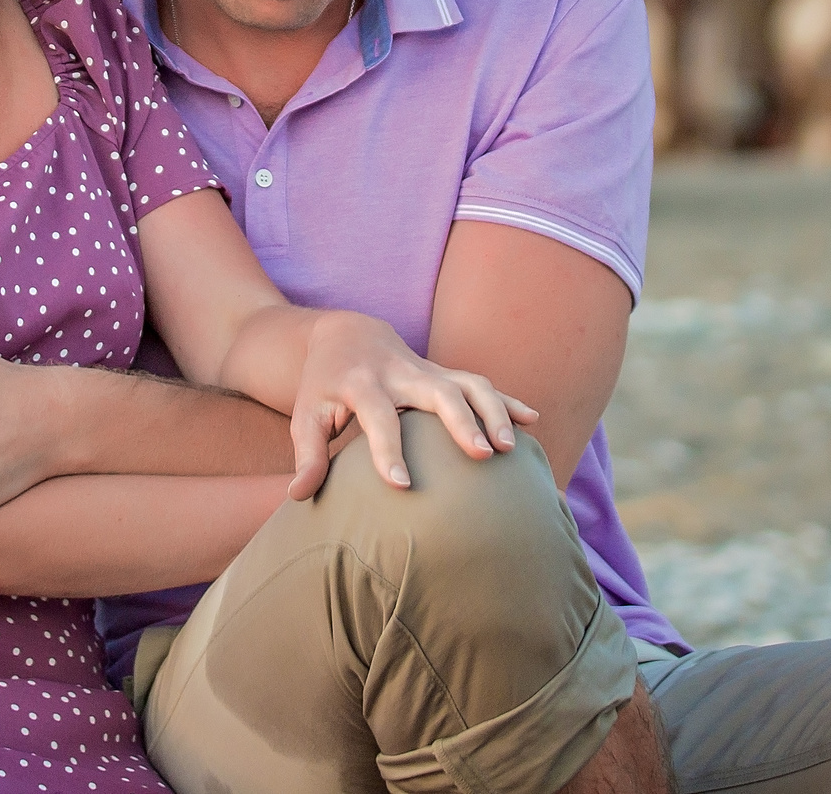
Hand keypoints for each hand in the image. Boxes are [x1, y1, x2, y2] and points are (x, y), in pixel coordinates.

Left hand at [287, 312, 536, 499]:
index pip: (378, 416)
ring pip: (469, 382)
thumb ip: (306, 455)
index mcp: (361, 383)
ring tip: (510, 448)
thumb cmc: (322, 385)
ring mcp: (428, 370)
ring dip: (494, 410)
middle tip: (481, 456)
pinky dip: (507, 400)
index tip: (403, 486)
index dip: (388, 450)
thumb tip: (298, 496)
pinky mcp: (445, 374)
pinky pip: (481, 383)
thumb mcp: (304, 415)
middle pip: (437, 390)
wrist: (346, 335)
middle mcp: (400, 372)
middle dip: (461, 421)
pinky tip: (532, 420)